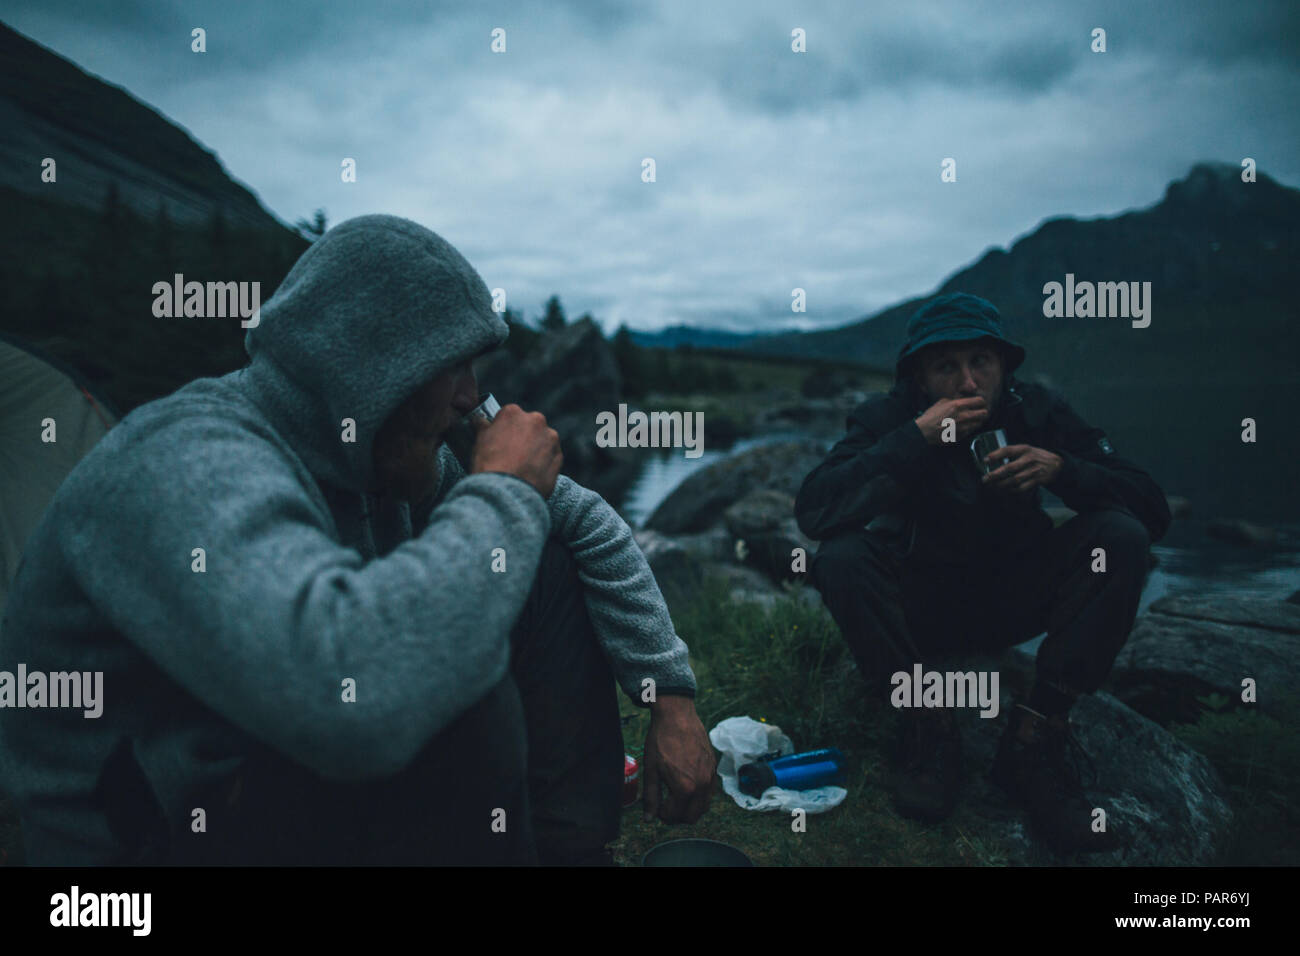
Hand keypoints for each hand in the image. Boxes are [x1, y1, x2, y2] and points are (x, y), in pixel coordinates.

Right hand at [469, 403, 562, 496]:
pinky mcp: (559, 456)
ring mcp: (550, 438)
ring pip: (543, 441)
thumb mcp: (479, 442)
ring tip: (523, 467)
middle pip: (529, 426)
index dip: (505, 430)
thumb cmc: (490, 465)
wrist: (507, 491)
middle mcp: (535, 420)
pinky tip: (532, 474)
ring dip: (536, 449)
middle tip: (512, 455)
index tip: (502, 441)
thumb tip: (480, 421)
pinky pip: (551, 457)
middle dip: (523, 437)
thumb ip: (483, 427)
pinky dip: (544, 463)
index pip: (509, 416)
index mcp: (513, 413)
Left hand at [642, 696, 715, 823]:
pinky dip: (699, 796)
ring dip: (690, 808)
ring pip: (703, 806)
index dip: (663, 815)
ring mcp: (710, 777)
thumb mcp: (651, 770)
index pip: (675, 816)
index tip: (656, 808)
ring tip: (676, 797)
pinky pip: (709, 792)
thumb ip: (651, 797)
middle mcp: (701, 785)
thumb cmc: (660, 740)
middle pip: (692, 817)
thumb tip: (648, 819)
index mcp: (684, 788)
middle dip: (677, 816)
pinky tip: (686, 785)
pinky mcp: (714, 768)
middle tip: (666, 806)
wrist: (677, 715)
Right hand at [915, 396, 988, 444]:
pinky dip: (969, 429)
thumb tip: (961, 400)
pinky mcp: (962, 436)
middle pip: (984, 413)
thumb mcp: (941, 402)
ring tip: (971, 420)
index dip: (980, 401)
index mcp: (958, 405)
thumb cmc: (931, 416)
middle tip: (979, 411)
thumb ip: (954, 400)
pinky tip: (963, 427)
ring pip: (979, 423)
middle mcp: (964, 416)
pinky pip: (971, 431)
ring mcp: (964, 427)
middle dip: (982, 411)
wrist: (924, 431)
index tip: (978, 403)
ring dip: (977, 421)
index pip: (979, 401)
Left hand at [982, 444, 1062, 493]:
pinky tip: (1004, 491)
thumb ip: (1012, 453)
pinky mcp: (1037, 481)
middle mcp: (1029, 459)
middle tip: (985, 479)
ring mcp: (1033, 471)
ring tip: (992, 487)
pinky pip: (1022, 488)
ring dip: (1001, 485)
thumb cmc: (1037, 456)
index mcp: (1024, 449)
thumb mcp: (1026, 449)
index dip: (996, 455)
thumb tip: (992, 460)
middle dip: (995, 475)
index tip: (985, 460)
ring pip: (1014, 480)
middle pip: (1010, 468)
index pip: (1008, 450)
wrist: (1057, 464)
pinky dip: (1011, 491)